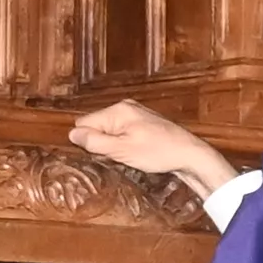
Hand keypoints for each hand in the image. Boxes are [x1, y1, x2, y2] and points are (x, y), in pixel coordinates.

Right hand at [69, 100, 236, 201]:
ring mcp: (136, 113)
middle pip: (96, 126)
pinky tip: (138, 152)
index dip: (89, 142)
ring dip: (114, 145)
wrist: (190, 154)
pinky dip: (125, 143)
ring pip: (109, 131)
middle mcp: (125, 107)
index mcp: (117, 110)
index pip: (83, 123)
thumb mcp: (121, 150)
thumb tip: (72, 134)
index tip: (104, 153)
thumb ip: (95, 142)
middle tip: (118, 155)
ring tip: (130, 155)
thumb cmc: (158, 152)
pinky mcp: (143, 123)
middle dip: (101, 143)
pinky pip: (122, 132)